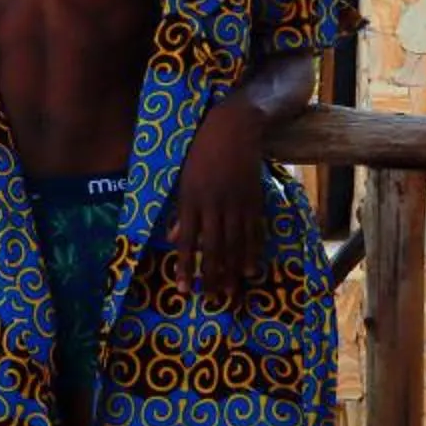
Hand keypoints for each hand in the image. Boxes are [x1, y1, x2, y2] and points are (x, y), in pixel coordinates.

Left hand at [167, 96, 271, 307]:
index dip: (185, 266)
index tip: (183, 288)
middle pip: (213, 248)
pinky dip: (252, 252)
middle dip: (212, 276)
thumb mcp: (182, 177)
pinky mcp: (254, 199)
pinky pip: (253, 231)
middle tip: (211, 299)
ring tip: (231, 292)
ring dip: (232, 271)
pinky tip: (250, 270)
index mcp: (191, 198)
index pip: (186, 240)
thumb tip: (171, 238)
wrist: (233, 127)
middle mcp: (214, 204)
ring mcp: (236, 203)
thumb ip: (178, 210)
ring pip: (235, 244)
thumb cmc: (200, 150)